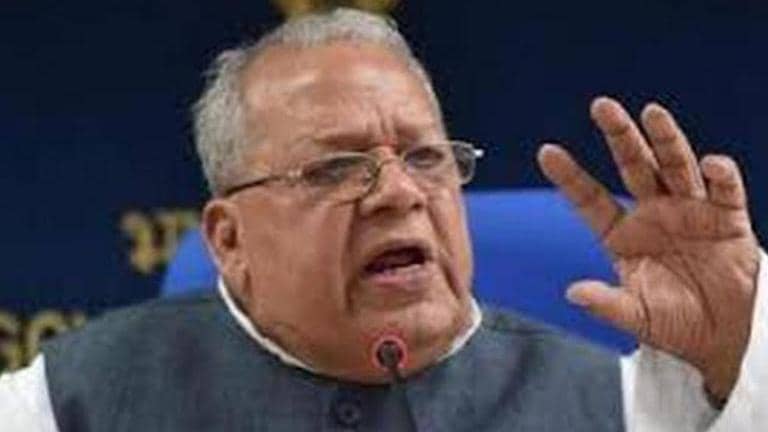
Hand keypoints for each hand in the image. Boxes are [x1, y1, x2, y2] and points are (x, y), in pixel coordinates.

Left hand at [537, 96, 760, 399]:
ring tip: (651, 113)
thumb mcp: (635, 316)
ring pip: (675, 166)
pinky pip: (724, 191)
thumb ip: (607, 304)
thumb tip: (573, 293)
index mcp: (623, 234)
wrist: (724, 336)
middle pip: (633, 166)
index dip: (570, 177)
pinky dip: (719, 174)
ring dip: (664, 139)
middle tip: (601, 107)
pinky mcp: (727, 219)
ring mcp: (690, 212)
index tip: (547, 152)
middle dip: (618, 136)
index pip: (591, 199)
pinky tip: (710, 163)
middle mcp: (653, 214)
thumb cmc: (674, 322)